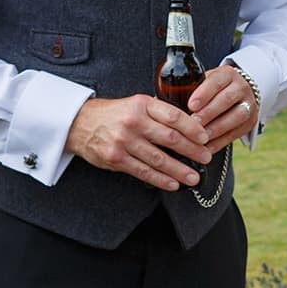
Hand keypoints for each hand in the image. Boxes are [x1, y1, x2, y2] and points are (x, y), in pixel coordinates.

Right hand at [66, 95, 211, 191]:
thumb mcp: (137, 104)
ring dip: (179, 170)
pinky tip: (173, 184)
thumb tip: (191, 125)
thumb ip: (159, 112)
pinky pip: (143, 172)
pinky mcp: (116, 158)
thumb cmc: (115, 114)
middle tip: (206, 158)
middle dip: (192, 150)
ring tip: (194, 177)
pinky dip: (161, 180)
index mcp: (143, 104)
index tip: (206, 137)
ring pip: (159, 159)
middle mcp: (134, 121)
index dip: (193, 128)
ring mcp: (124, 141)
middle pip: (170, 138)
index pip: (174, 116)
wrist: (80, 123)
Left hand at [186, 63, 260, 151]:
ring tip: (200, 139)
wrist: (238, 93)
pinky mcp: (251, 122)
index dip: (203, 93)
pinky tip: (206, 148)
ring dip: (216, 129)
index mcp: (227, 74)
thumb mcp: (203, 81)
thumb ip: (187, 89)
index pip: (216, 81)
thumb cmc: (211, 89)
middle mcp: (241, 87)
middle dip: (208, 114)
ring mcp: (249, 104)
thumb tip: (157, 102)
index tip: (191, 105)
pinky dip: (220, 142)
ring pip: (236, 117)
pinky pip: (236, 133)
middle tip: (193, 124)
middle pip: (226, 100)